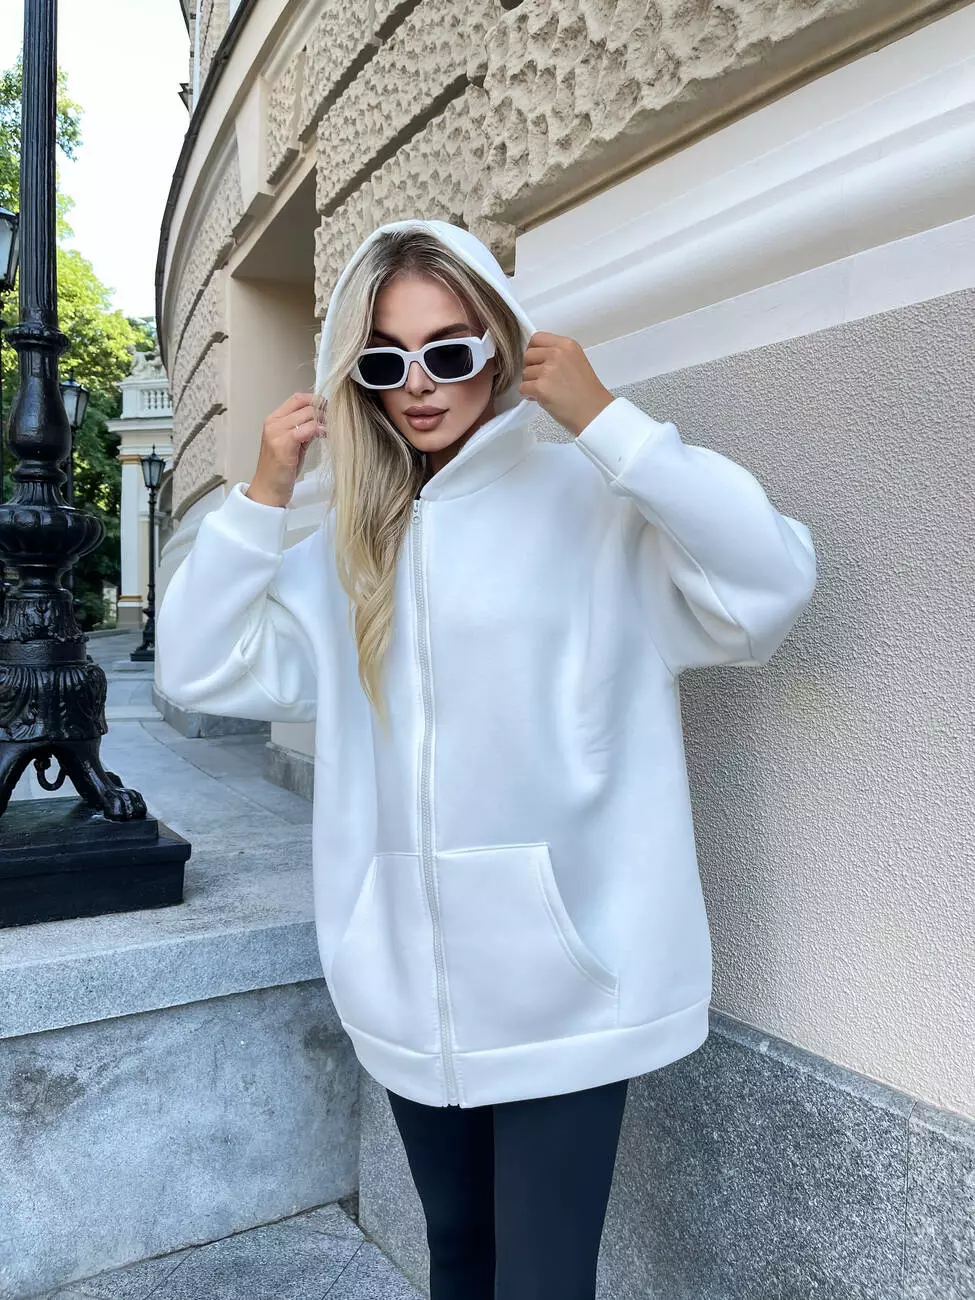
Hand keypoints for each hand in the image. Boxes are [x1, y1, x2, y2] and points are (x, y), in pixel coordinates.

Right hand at [246, 392, 326, 508]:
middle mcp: (273, 423)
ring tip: (332, 429)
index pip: (297, 398)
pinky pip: (307, 429)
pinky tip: (325, 435)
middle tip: (335, 420)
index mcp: (274, 420)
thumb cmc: (280, 470)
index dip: (315, 400)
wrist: (268, 490)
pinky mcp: (284, 444)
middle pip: (304, 405)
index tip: (328, 408)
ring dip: (324, 420)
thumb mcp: (293, 445)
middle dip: (323, 410)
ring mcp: (277, 432)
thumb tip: (322, 421)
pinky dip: (320, 430)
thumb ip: (304, 430)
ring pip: (308, 414)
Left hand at [518, 331, 613, 436]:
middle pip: (528, 355)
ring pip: (524, 373)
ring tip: (547, 391)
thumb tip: (537, 360)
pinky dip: (529, 395)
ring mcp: (548, 370)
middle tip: (542, 379)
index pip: (537, 338)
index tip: (537, 361)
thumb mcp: (577, 362)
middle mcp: (557, 353)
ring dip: (531, 383)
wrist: (594, 412)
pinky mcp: (540, 387)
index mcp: (567, 345)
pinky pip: (523, 388)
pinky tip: (542, 398)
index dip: (533, 351)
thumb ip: (558, 356)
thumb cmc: (587, 393)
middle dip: (531, 368)